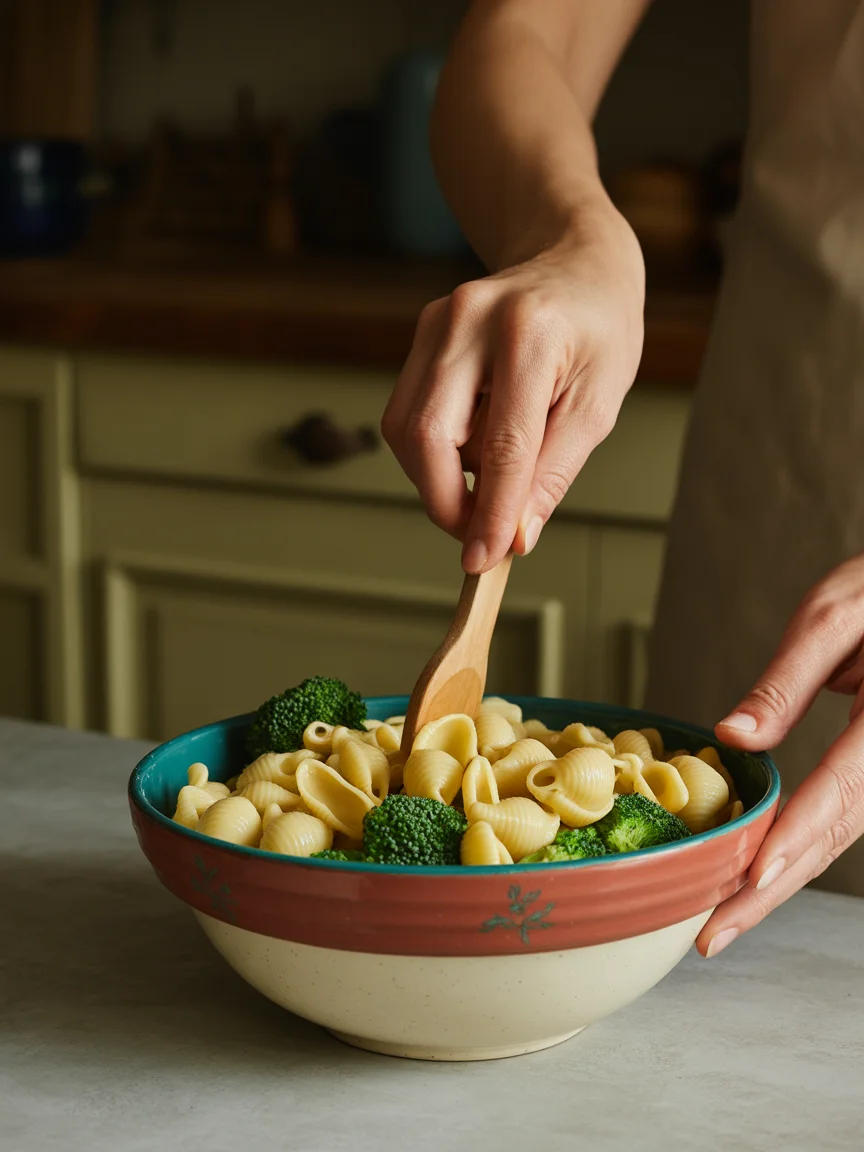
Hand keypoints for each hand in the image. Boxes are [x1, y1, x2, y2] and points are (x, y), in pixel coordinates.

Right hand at [382, 206, 644, 572]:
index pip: (501, 446)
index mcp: (531, 335)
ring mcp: (438, 322)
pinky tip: (472, 443)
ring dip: (438, 476)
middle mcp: (471, 320)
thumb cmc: (598, 332)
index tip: (483, 559)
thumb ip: (553, 471)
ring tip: (486, 479)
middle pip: (429, 436)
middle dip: (445, 500)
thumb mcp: (598, 404)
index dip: (488, 512)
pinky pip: (408, 412)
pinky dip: (435, 448)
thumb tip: (514, 535)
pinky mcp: (422, 332)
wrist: (575, 262)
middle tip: (476, 532)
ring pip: (407, 430)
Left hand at [698, 555, 863, 957]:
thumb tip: (731, 736)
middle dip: (772, 890)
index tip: (742, 888)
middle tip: (710, 937)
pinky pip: (845, 813)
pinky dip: (802, 845)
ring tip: (724, 916)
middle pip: (837, 835)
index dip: (789, 845)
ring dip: (784, 878)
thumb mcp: (835, 615)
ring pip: (842, 833)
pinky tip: (761, 866)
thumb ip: (787, 680)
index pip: (838, 793)